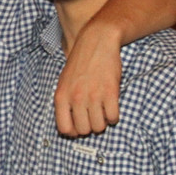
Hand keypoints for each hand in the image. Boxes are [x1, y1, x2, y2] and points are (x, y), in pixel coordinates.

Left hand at [54, 22, 120, 136]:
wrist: (96, 42)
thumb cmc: (79, 64)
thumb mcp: (63, 83)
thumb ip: (65, 104)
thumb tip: (69, 129)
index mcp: (61, 97)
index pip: (65, 129)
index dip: (73, 132)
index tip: (79, 127)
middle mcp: (76, 98)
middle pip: (84, 130)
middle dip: (90, 127)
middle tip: (93, 117)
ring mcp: (93, 96)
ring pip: (99, 127)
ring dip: (102, 123)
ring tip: (102, 112)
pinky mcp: (110, 92)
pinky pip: (113, 118)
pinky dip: (113, 117)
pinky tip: (111, 108)